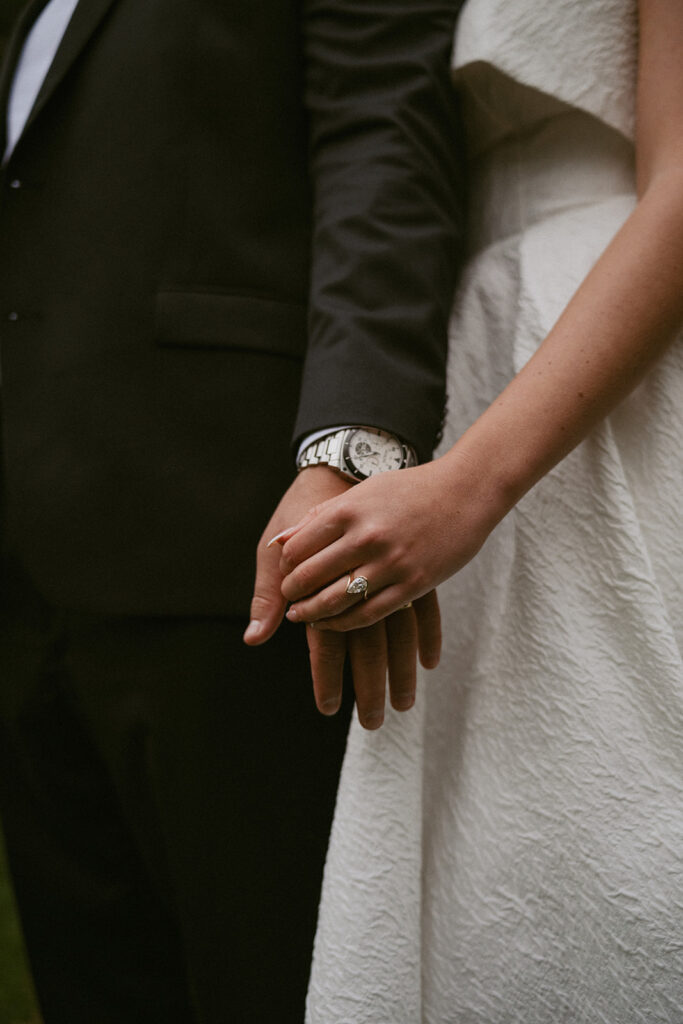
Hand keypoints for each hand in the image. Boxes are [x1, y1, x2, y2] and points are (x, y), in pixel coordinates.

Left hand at [244, 466, 439, 729]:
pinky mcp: (414, 584)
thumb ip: (321, 518)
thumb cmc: (410, 490)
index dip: (284, 567)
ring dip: (313, 614)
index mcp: (348, 510)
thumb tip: (280, 542)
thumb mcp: (362, 493)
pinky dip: (345, 623)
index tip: (284, 574)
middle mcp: (366, 537)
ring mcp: (391, 563)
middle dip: (293, 594)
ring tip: (303, 616)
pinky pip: (370, 614)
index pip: (297, 549)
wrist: (466, 491)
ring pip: (336, 601)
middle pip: (311, 577)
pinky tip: (335, 623)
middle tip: (289, 600)